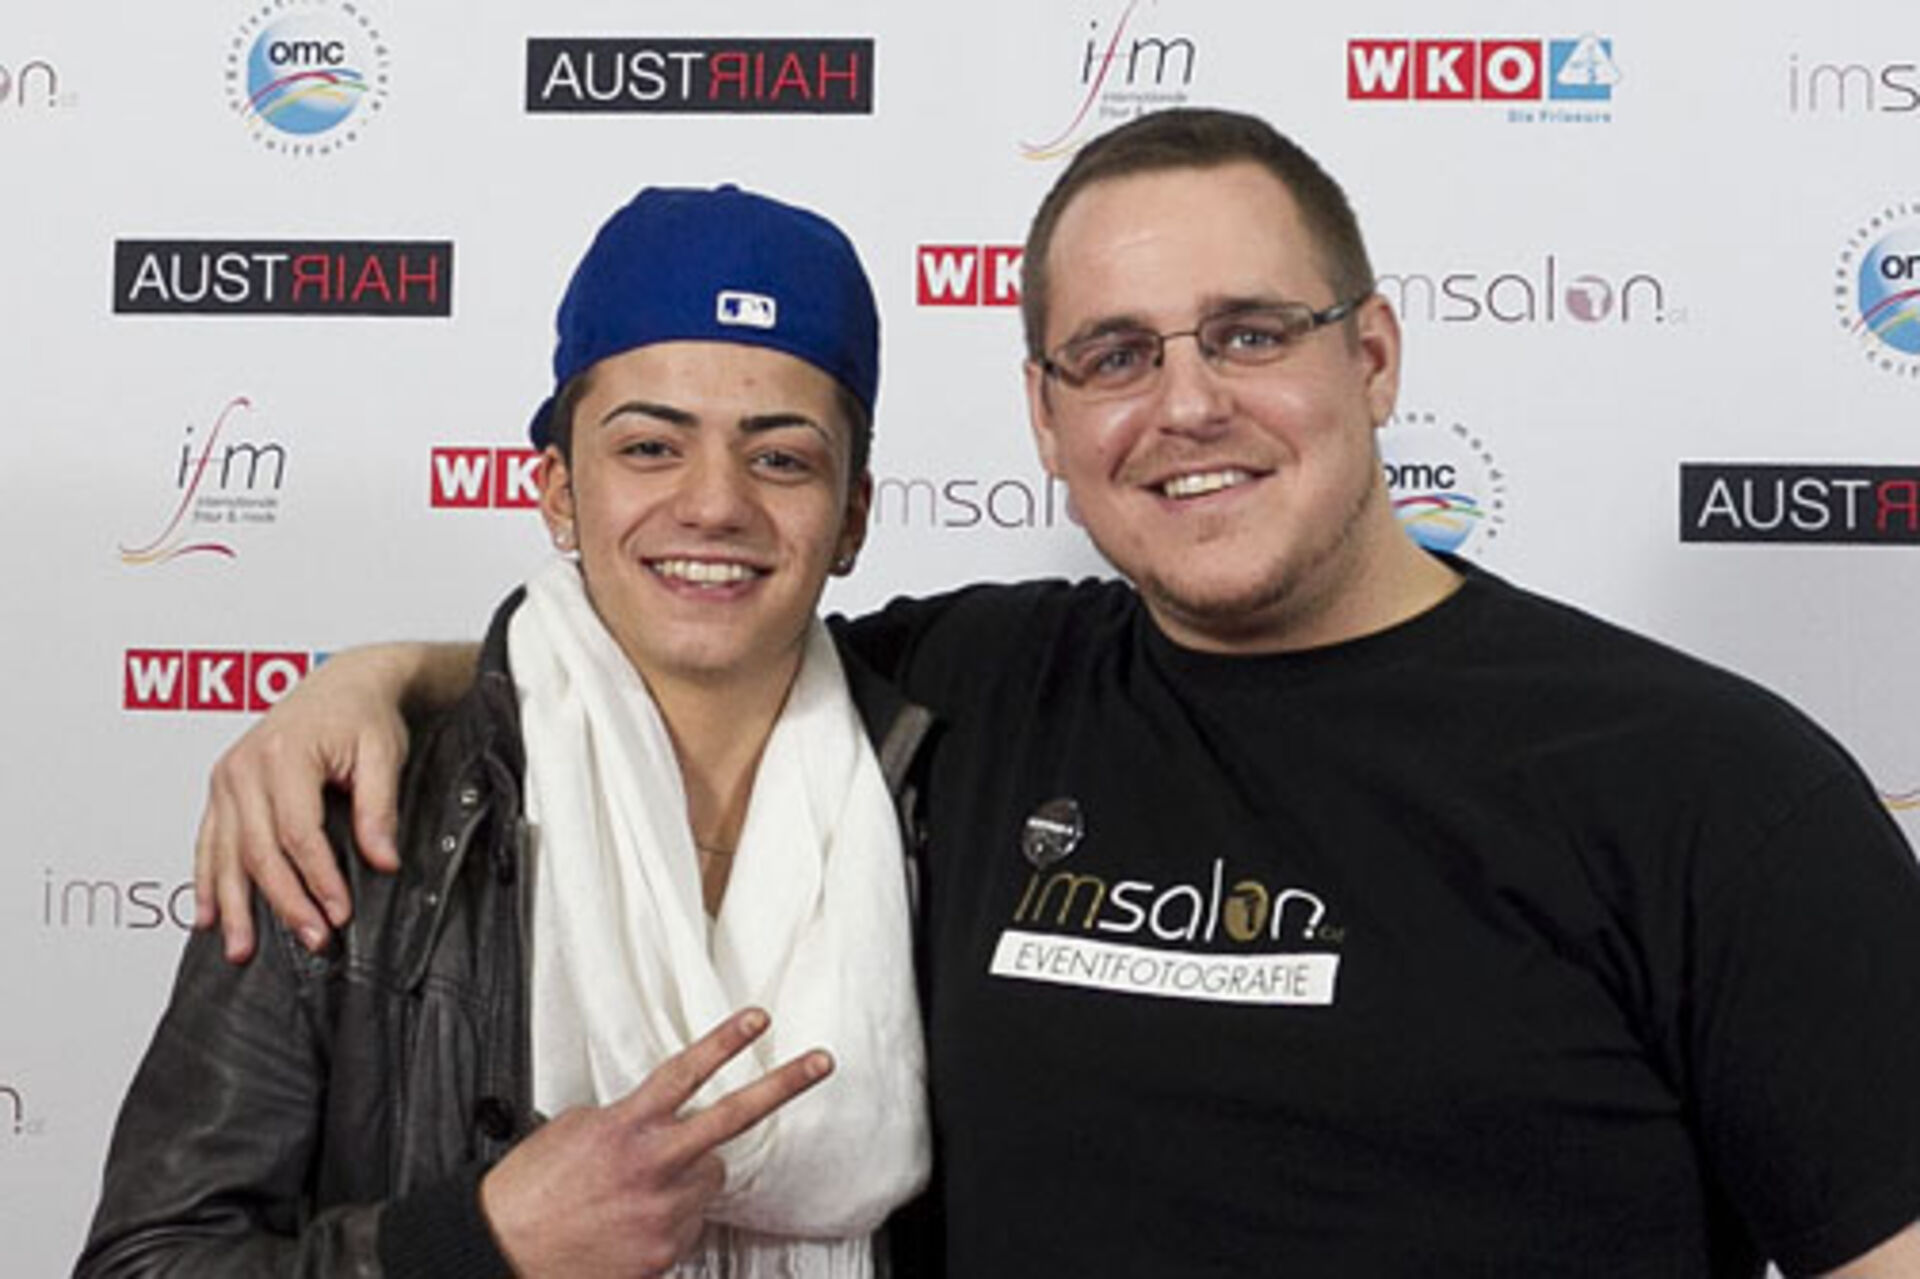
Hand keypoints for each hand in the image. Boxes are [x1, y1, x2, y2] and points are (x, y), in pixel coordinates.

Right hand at [192, 643, 432, 960]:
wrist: (345, 682)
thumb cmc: (363, 713)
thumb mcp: (383, 755)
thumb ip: (378, 809)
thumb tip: (382, 861)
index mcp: (284, 755)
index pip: (298, 834)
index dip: (319, 879)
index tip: (339, 913)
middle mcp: (245, 766)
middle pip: (259, 851)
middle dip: (284, 902)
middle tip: (311, 939)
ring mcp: (227, 777)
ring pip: (226, 854)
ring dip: (234, 905)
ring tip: (241, 949)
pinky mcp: (222, 786)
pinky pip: (209, 840)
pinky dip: (207, 880)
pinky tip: (209, 914)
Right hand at [480, 1009, 833, 1277]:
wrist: (501, 1250)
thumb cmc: (530, 1190)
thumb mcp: (574, 1129)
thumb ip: (626, 1118)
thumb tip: (655, 1115)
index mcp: (625, 1126)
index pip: (686, 1071)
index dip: (726, 1040)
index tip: (759, 1017)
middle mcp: (652, 1165)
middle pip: (733, 1117)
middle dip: (784, 1084)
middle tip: (821, 1062)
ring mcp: (661, 1212)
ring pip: (710, 1179)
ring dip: (689, 1177)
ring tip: (640, 1190)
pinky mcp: (662, 1253)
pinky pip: (688, 1225)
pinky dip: (670, 1219)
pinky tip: (631, 1222)